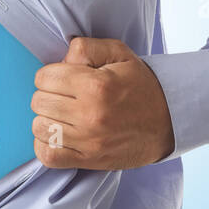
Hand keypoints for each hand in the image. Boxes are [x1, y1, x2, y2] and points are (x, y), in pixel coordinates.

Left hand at [31, 36, 175, 170]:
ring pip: (39, 127)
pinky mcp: (89, 160)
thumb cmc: (140, 85)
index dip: (51, 75)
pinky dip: (47, 145)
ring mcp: (89, 141)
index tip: (64, 79)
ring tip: (64, 116)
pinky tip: (60, 136)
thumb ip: (85, 48)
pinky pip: (48, 155)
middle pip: (38, 102)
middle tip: (66, 97)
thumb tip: (60, 62)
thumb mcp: (119, 53)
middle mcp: (90, 115)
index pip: (44, 77)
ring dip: (47, 120)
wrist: (169, 121)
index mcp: (96, 85)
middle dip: (49, 95)